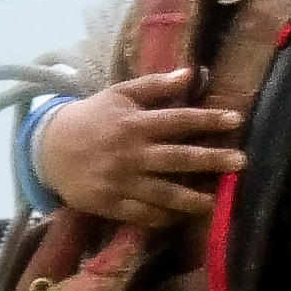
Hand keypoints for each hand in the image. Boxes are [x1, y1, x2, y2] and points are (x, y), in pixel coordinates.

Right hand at [34, 69, 243, 226]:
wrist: (49, 148)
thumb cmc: (91, 117)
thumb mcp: (119, 94)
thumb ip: (154, 85)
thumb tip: (191, 72)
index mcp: (134, 123)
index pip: (178, 120)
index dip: (208, 120)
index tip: (236, 121)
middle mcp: (131, 153)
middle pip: (178, 158)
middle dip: (212, 160)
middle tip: (241, 163)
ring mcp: (121, 182)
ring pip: (164, 193)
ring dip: (192, 199)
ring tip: (215, 202)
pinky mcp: (110, 204)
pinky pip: (142, 215)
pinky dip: (163, 218)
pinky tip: (181, 218)